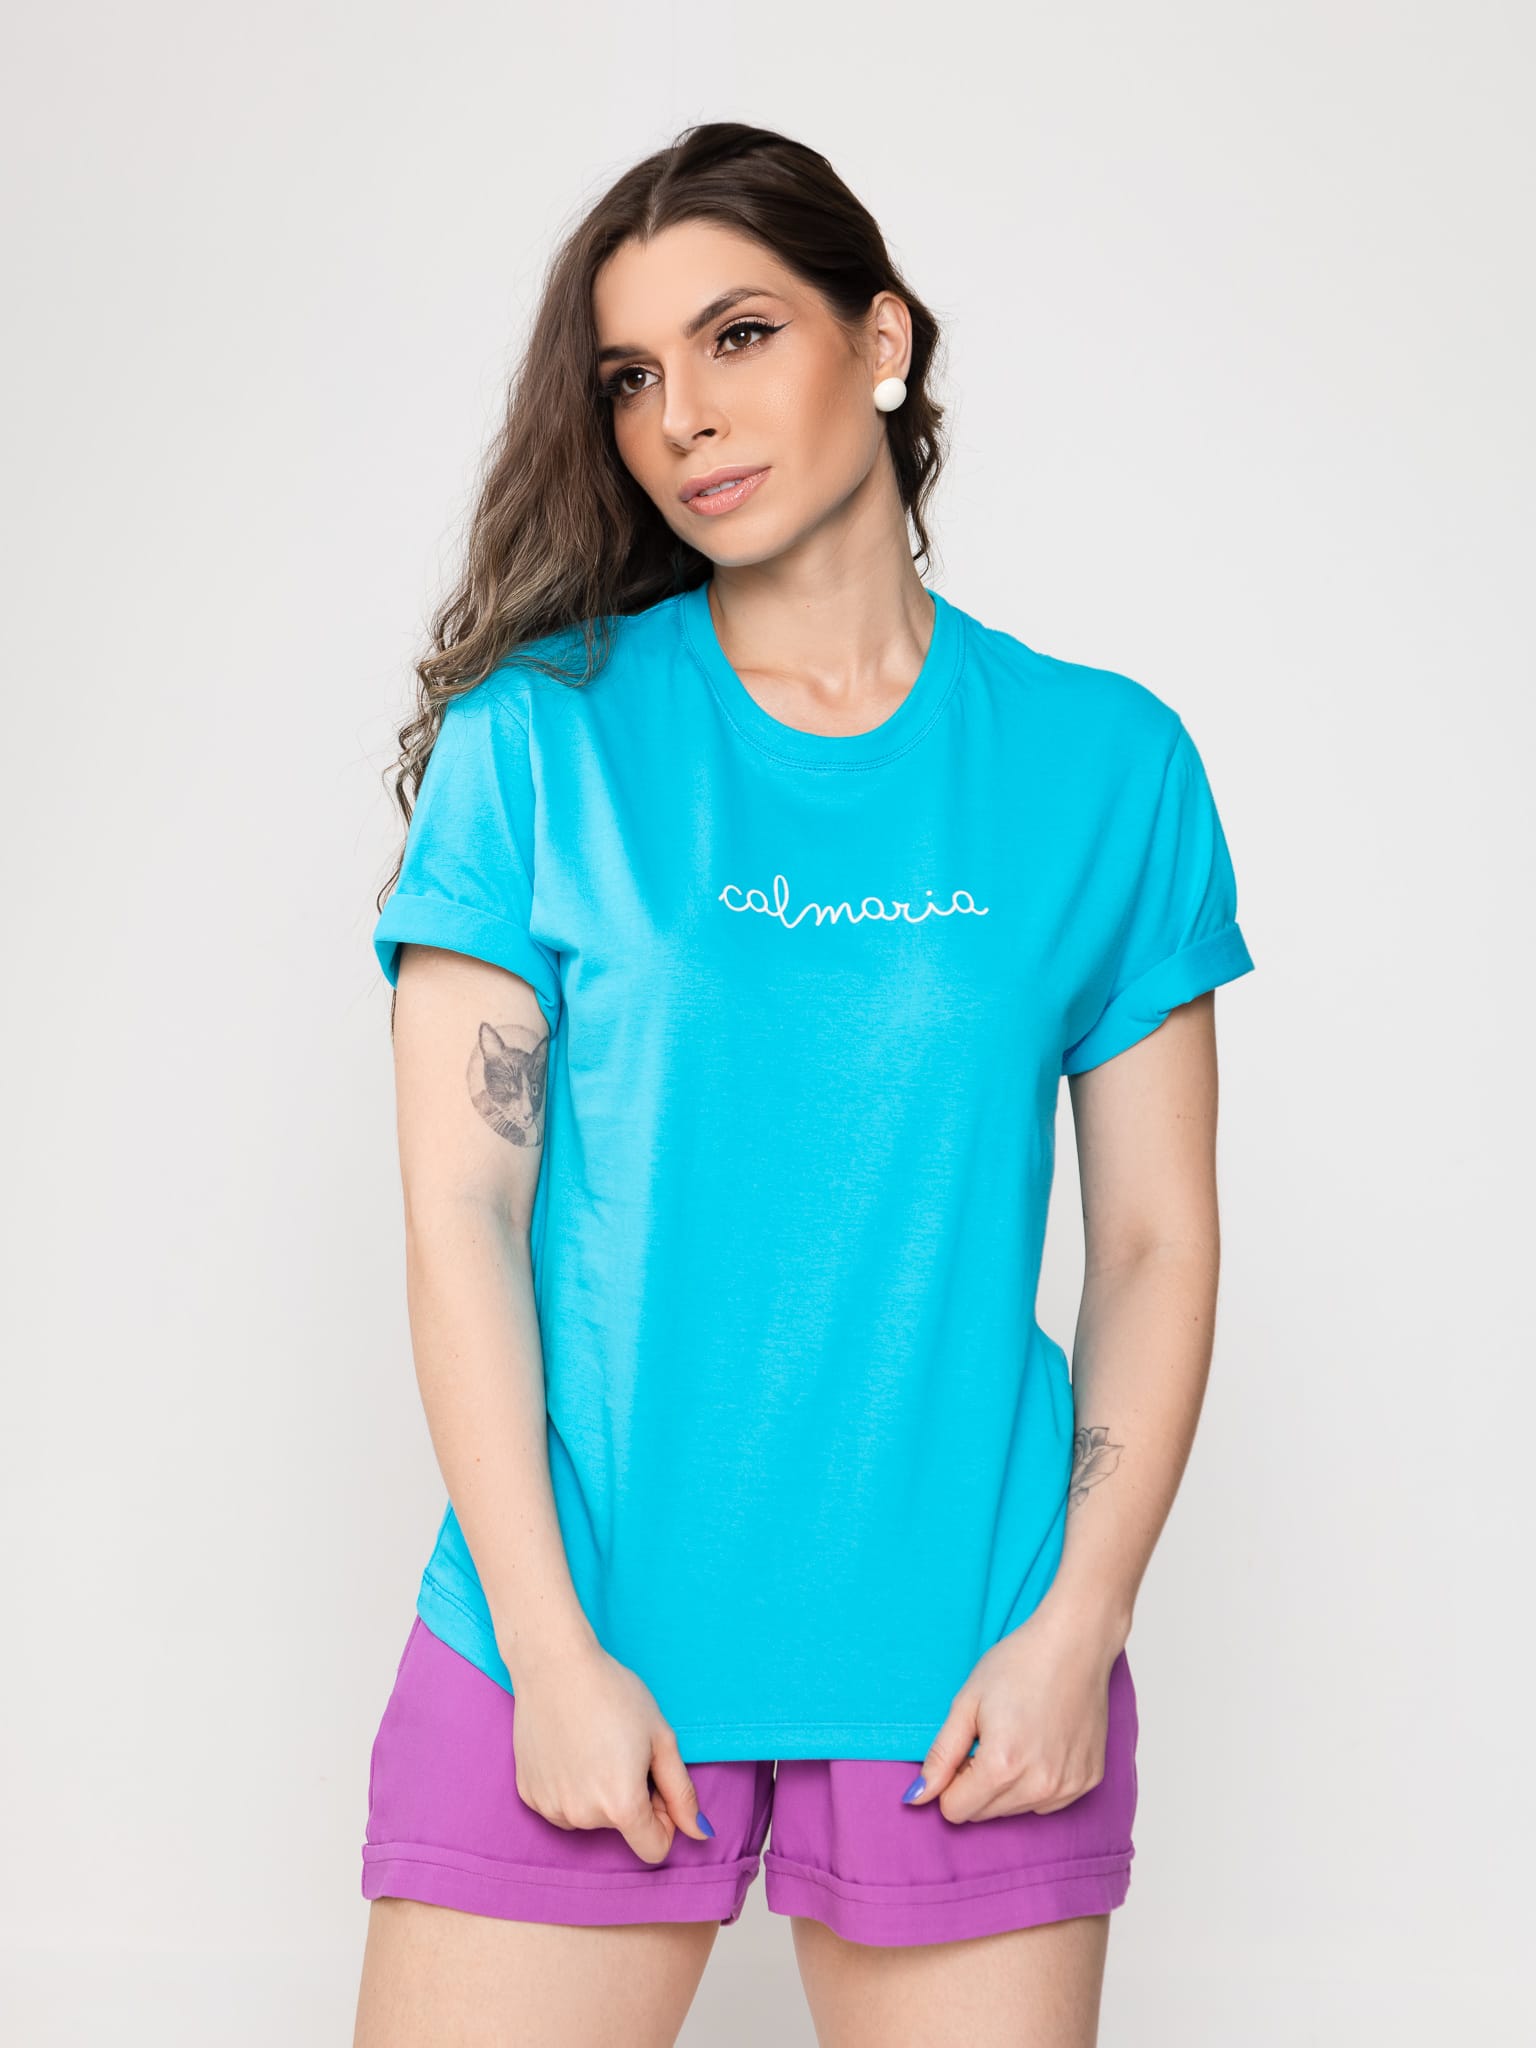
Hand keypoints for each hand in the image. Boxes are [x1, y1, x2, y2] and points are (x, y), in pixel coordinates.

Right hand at [507, 1638, 713, 1864]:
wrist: (555, 1666)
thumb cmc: (613, 1695)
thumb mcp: (660, 1739)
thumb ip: (682, 1792)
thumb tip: (700, 1832)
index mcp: (622, 1806)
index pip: (654, 1849)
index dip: (664, 1819)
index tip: (656, 1784)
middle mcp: (583, 1817)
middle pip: (622, 1828)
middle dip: (630, 1798)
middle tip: (622, 1750)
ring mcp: (552, 1808)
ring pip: (590, 1819)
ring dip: (598, 1794)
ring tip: (594, 1746)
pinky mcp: (529, 1795)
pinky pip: (561, 1806)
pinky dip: (570, 1786)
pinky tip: (569, 1749)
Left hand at [905, 1601, 1124, 1824]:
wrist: (1075, 1643)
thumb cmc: (1018, 1664)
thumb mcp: (966, 1703)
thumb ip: (940, 1756)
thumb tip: (916, 1797)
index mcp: (1002, 1766)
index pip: (956, 1810)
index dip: (951, 1780)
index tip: (966, 1748)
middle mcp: (1039, 1786)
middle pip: (985, 1814)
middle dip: (977, 1784)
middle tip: (991, 1738)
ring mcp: (1067, 1787)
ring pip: (1016, 1811)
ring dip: (1008, 1786)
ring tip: (1019, 1737)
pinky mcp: (1087, 1781)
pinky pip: (1048, 1803)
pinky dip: (1038, 1782)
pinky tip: (1043, 1744)